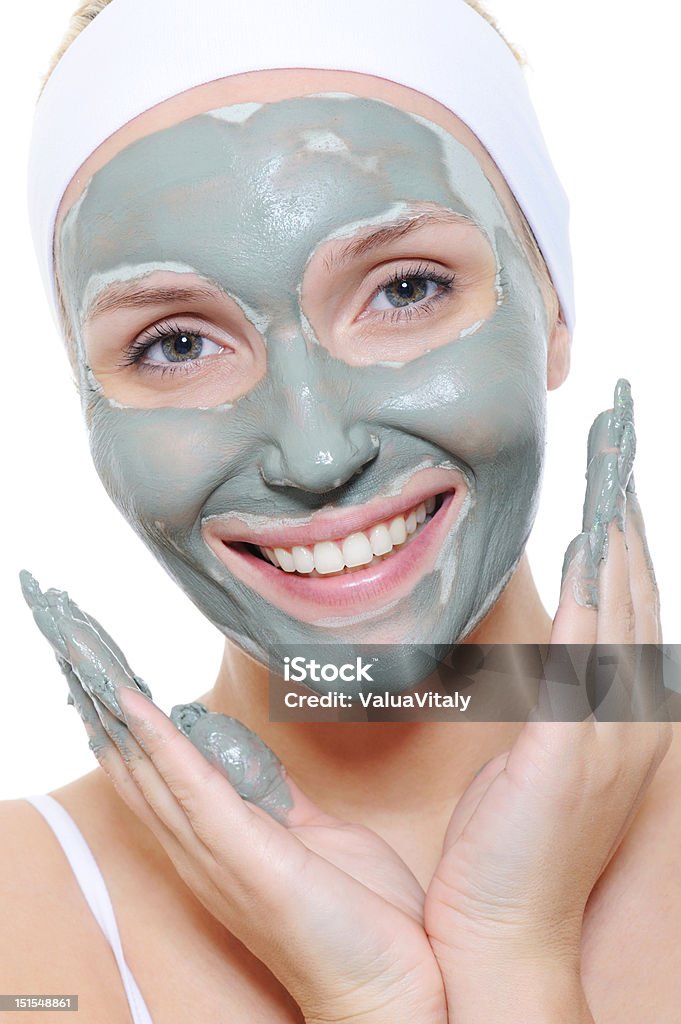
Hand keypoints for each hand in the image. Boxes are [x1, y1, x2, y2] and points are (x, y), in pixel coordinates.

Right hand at [20, 572, 446, 1023]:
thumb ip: (281, 805)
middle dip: (113, 720)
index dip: (135, 734)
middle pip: (144, 777)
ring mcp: (223, 858)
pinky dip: (162, 747)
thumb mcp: (315, 841)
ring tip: (95, 673)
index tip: (113, 686)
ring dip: (123, 724)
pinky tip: (139, 712)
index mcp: (227, 843)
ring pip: (156, 779)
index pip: (164, 779)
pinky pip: (194, 792)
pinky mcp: (247, 860)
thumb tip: (261, 771)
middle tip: (84, 663)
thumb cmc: (359, 918)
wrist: (393, 982)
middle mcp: (210, 853)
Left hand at [424, 380, 671, 1016]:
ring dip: (621, 524)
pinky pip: (596, 641)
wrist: (501, 926)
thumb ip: (540, 694)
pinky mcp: (576, 739)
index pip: (621, 598)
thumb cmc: (505, 844)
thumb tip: (528, 646)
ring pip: (625, 598)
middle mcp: (625, 708)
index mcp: (610, 709)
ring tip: (614, 459)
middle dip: (629, 506)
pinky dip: (601, 583)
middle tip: (620, 438)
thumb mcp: (532, 754)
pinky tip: (593, 534)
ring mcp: (609, 722)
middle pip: (635, 582)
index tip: (609, 473)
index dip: (619, 531)